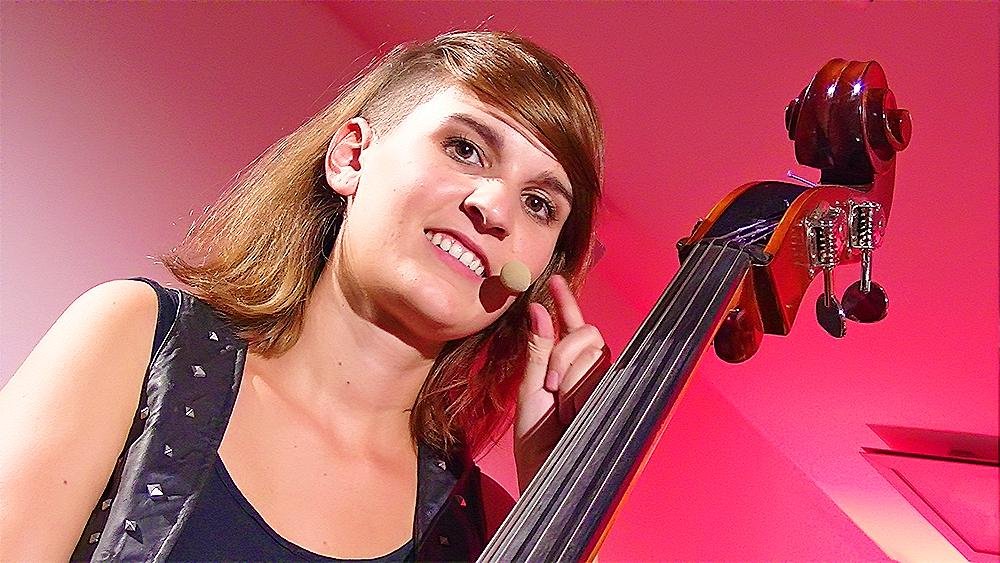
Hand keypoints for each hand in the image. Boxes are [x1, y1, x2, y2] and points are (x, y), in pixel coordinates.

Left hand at [513, 274, 609, 491]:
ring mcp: (603, 387)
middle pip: (589, 334)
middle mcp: (589, 374)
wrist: (546, 476)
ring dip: (571, 376)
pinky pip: (601, 375)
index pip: (572, 326)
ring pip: (595, 354)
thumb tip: (538, 309)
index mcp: (566, 368)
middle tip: (551, 385)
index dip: (566, 300)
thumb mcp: (530, 390)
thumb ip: (537, 350)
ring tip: (560, 408)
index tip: (554, 280)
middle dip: (565, 352)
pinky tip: (570, 408)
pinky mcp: (613, 399)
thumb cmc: (537, 441)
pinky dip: (580, 389)